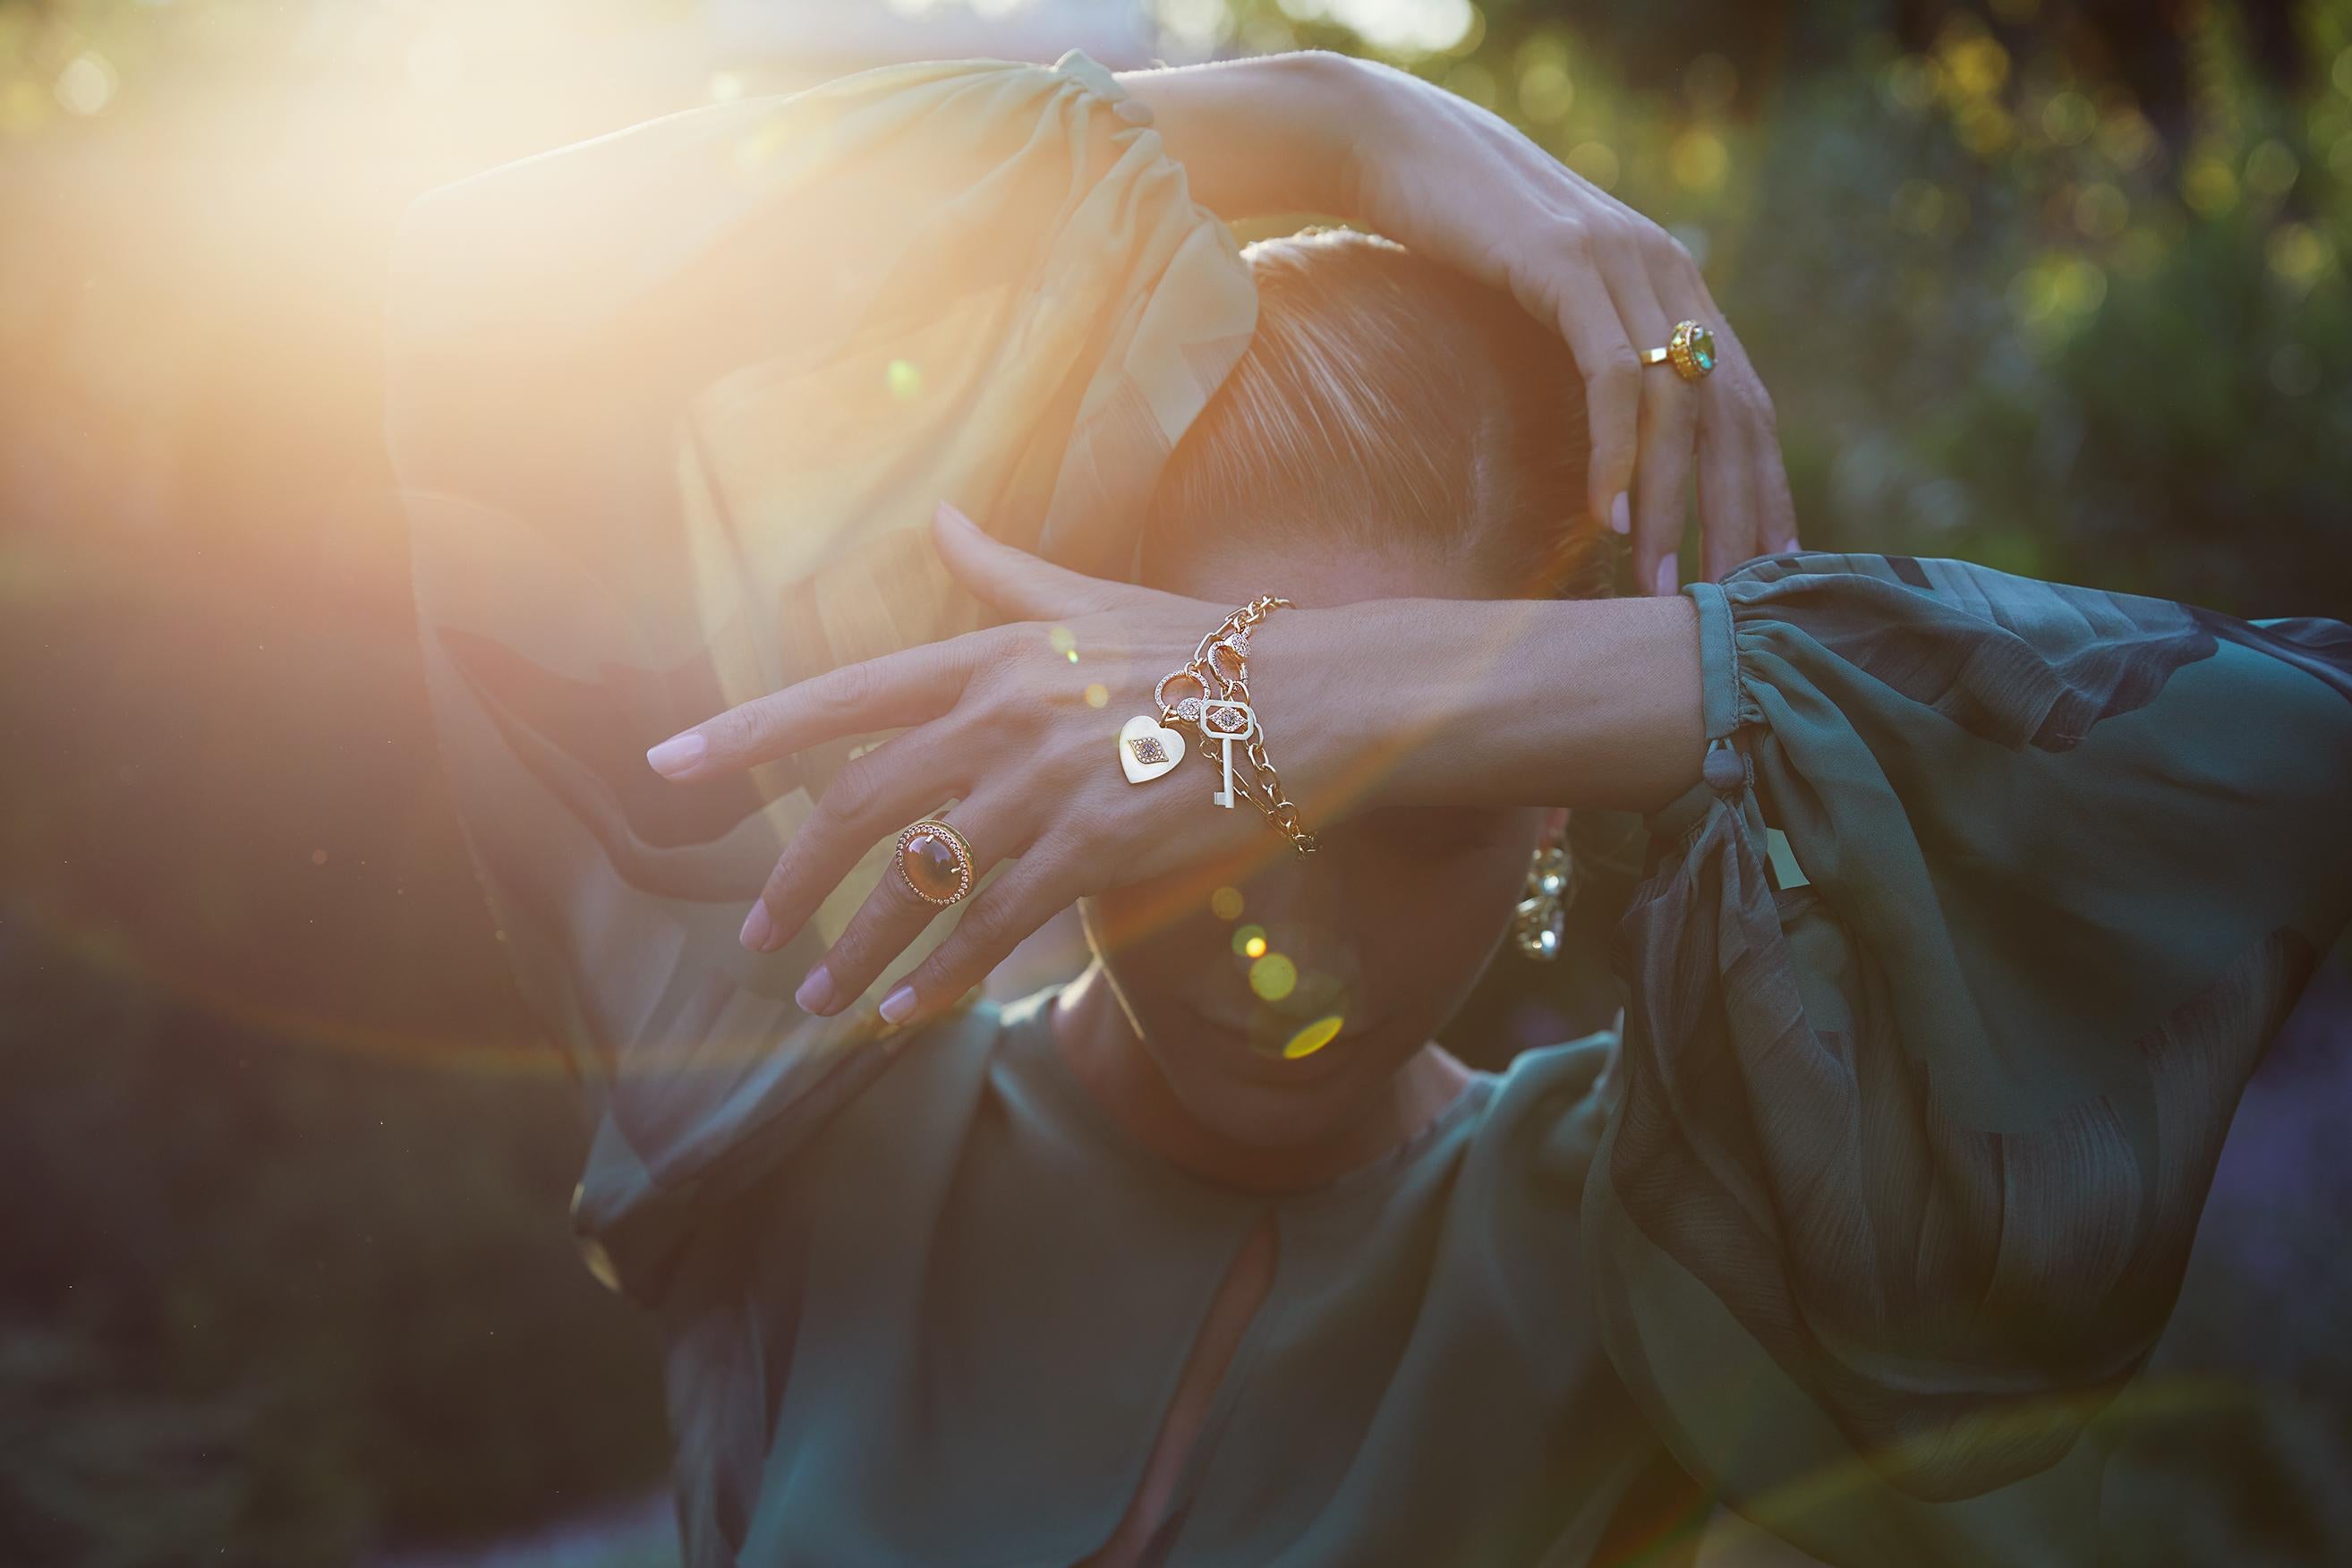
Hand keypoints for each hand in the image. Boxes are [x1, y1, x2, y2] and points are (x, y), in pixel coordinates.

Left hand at [642, 504, 1299, 1029]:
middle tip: (756, 935)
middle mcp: (999, 720)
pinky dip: (939, 978)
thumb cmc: (1199, 649)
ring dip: (857, 951)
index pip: (838, 701)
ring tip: (817, 1001)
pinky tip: (902, 1014)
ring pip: (918, 883)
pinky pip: (993, 929)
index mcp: (987, 659)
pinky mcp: (1094, 852)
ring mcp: (1045, 788)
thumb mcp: (1087, 601)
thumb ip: (999, 573)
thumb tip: (943, 520)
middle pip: (857, 807)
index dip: (745, 737)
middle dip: (791, 880)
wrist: (1308, 698)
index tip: (666, 766)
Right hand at [1333, 55, 1797, 589]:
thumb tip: (1605, 444)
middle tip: (1729, 603)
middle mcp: (1666, 270)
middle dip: (1735, 514)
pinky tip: (1606, 517)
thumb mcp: (1545, 299)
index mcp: (1672, 284)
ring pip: (1676, 404)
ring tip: (1660, 585)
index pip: (1744, 401)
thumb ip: (1592, 349)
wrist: (1394, 145)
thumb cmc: (1455, 236)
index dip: (1763, 486)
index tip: (1768, 569)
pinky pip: (1610, 375)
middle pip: (1730, 411)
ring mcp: (1620, 262)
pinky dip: (1616, 452)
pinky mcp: (1565, 263)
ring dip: (1671, 504)